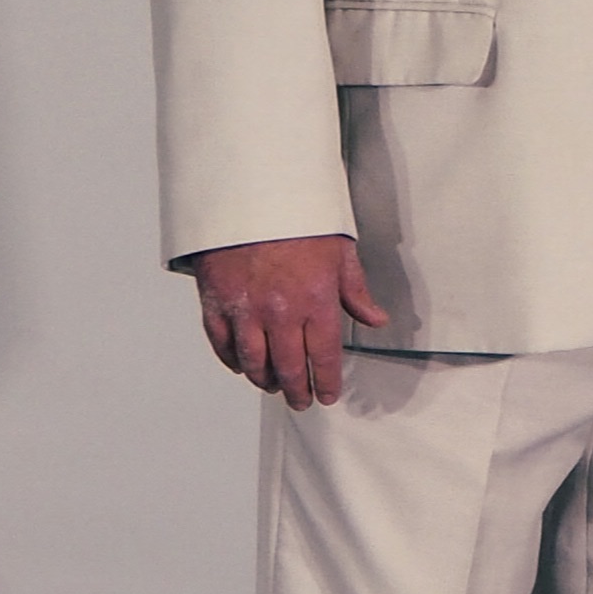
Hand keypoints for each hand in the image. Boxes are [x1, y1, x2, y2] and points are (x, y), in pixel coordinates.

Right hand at [182, 233, 386, 408]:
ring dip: (265, 380)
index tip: (327, 395)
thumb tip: (376, 319)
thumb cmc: (298, 218)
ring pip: (254, 363)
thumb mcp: (340, 250)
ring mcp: (245, 310)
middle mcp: (281, 312)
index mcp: (316, 301)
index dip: (326, 383)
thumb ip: (356, 291)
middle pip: (289, 369)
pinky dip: (233, 361)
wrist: (249, 192)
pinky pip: (223, 344)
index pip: (324, 357)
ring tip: (274, 386)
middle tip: (302, 401)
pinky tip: (243, 366)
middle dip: (298, 391)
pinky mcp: (216, 302)